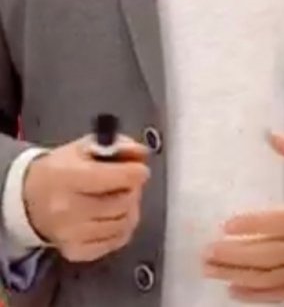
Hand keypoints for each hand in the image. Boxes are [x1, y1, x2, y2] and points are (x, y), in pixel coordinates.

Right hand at [22, 134, 150, 262]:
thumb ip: (119, 146)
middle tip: (124, 184)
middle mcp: (66, 208)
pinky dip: (121, 228)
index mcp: (68, 176)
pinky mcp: (76, 251)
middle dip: (132, 190)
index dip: (136, 172)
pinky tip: (109, 217)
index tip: (137, 169)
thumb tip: (141, 154)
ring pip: (126, 222)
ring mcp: (70, 234)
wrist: (28, 199)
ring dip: (129, 209)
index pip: (121, 177)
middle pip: (125, 201)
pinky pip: (118, 240)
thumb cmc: (60, 171)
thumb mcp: (85, 147)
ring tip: (115, 199)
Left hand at [203, 132, 283, 302]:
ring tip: (211, 269)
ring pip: (272, 276)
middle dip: (234, 254)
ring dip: (238, 275)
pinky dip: (258, 294)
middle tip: (206, 252)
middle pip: (269, 253)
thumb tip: (271, 134)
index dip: (252, 225)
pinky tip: (235, 289)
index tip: (227, 225)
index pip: (280, 223)